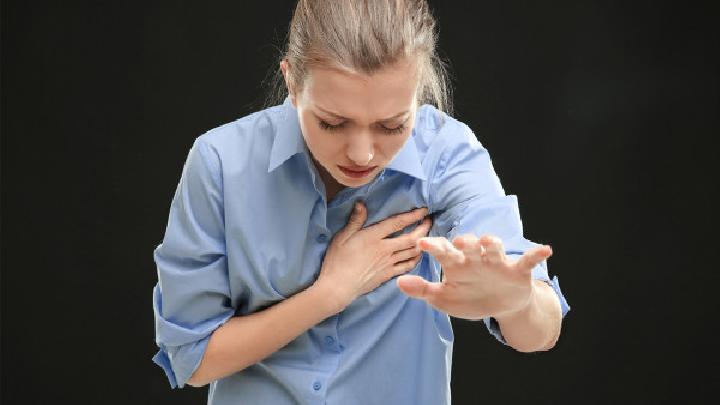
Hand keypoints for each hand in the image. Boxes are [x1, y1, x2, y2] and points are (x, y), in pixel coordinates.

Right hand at [315, 201, 432, 310]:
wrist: (338, 287)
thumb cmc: (337, 261)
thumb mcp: (342, 237)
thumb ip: (355, 221)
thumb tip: (362, 204)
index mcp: (373, 237)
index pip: (397, 223)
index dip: (412, 216)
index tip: (423, 210)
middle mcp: (385, 249)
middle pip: (411, 238)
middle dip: (423, 229)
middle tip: (430, 221)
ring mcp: (388, 263)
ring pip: (411, 252)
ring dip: (422, 243)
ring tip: (428, 236)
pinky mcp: (388, 275)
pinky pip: (406, 266)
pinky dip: (415, 259)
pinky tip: (418, 255)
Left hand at [396, 234, 551, 319]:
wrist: (500, 306)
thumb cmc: (468, 297)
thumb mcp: (444, 298)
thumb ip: (423, 290)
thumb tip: (398, 282)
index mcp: (456, 264)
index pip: (443, 252)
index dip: (433, 247)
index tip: (421, 243)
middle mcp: (475, 258)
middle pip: (469, 245)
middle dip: (465, 242)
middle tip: (460, 242)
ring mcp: (497, 262)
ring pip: (494, 247)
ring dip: (492, 244)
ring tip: (489, 242)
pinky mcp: (517, 270)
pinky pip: (527, 260)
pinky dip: (536, 254)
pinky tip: (545, 249)